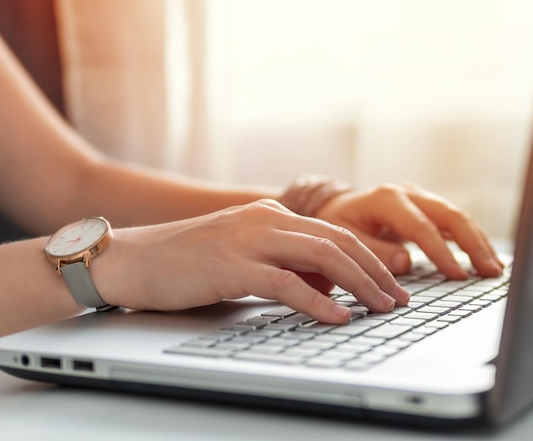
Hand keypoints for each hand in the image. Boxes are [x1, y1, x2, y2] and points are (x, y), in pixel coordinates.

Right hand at [95, 200, 409, 322]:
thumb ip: (283, 264)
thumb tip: (326, 287)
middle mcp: (266, 219)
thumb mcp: (244, 256)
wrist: (132, 259)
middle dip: (376, 272)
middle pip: (338, 242)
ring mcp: (249, 239)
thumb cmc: (187, 262)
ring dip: (360, 285)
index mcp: (271, 215)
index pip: (334, 233)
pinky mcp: (231, 265)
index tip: (393, 282)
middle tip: (399, 299)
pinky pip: (286, 283)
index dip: (370, 258)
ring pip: (322, 256)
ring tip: (383, 308)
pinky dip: (317, 302)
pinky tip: (338, 317)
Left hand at [314, 182, 502, 278]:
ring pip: (457, 217)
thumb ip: (373, 250)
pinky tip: (485, 258)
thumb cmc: (337, 223)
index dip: (441, 252)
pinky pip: (453, 222)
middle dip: (473, 243)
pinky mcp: (426, 208)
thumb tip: (404, 263)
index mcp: (387, 199)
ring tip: (495, 268)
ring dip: (478, 242)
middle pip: (450, 215)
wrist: (335, 207)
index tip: (458, 276)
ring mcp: (419, 198)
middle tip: (490, 271)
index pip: (422, 227)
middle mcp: (407, 193)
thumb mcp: (344, 237)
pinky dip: (471, 239)